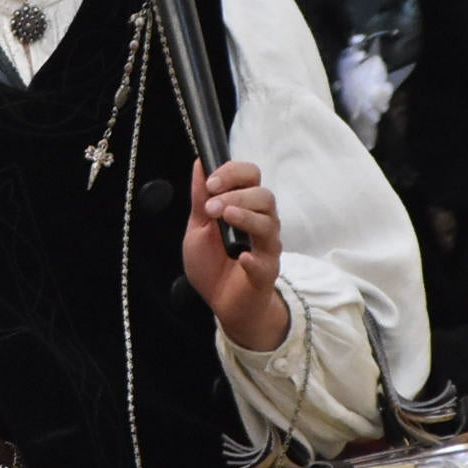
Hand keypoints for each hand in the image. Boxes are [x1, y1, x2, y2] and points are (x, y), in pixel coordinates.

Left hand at [184, 160, 285, 350]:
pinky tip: (241, 257)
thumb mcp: (198, 227)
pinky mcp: (266, 273)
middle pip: (264, 196)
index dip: (233, 173)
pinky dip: (254, 258)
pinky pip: (265, 262)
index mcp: (245, 206)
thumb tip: (199, 164)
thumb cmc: (213, 263)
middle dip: (236, 194)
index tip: (211, 182)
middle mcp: (261, 222)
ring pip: (268, 223)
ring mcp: (266, 248)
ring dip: (245, 216)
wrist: (222, 302)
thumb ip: (201, 198)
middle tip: (211, 206)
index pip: (251, 176)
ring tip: (224, 217)